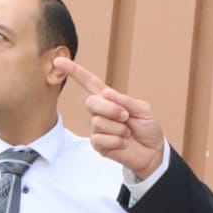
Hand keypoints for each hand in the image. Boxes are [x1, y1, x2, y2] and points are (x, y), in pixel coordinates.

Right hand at [53, 58, 165, 179]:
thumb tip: (106, 93)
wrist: (153, 151)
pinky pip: (100, 139)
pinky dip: (117, 141)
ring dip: (119, 129)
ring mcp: (97, 128)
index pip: (89, 82)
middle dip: (112, 110)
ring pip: (98, 122)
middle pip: (91, 103)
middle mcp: (100, 112)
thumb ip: (126, 100)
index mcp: (110, 99)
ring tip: (127, 133)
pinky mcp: (98, 144)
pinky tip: (123, 143)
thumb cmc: (148, 129)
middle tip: (127, 117)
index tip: (59, 61)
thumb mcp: (143, 110)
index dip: (75, 72)